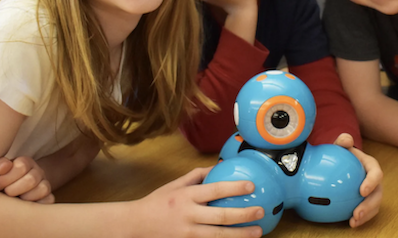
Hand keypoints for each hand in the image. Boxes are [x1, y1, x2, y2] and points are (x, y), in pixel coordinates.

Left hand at [0, 156, 53, 203]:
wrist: (13, 188)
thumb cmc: (2, 180)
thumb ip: (0, 166)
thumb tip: (1, 168)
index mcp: (25, 163)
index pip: (21, 166)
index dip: (7, 178)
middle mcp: (38, 172)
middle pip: (32, 179)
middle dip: (14, 189)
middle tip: (5, 194)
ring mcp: (45, 185)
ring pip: (43, 189)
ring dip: (26, 198)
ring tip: (15, 202)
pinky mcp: (48, 198)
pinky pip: (49, 201)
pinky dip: (38, 206)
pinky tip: (24, 209)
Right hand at [133, 167, 263, 237]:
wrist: (137, 224)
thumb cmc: (158, 202)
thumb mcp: (175, 184)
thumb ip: (196, 175)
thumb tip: (218, 166)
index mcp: (186, 196)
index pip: (214, 190)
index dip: (234, 187)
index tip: (251, 186)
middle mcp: (188, 215)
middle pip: (221, 216)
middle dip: (244, 214)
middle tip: (260, 211)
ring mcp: (188, 232)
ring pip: (219, 235)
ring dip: (241, 234)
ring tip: (258, 232)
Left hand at [334, 133, 382, 227]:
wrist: (343, 163)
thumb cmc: (344, 154)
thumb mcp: (342, 146)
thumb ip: (343, 141)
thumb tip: (345, 139)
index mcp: (372, 167)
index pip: (376, 174)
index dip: (371, 183)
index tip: (362, 191)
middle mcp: (375, 181)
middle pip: (378, 194)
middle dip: (370, 205)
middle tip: (357, 213)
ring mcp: (373, 192)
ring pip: (375, 205)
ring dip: (366, 215)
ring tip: (354, 221)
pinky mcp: (368, 201)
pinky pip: (368, 211)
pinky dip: (361, 219)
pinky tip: (351, 223)